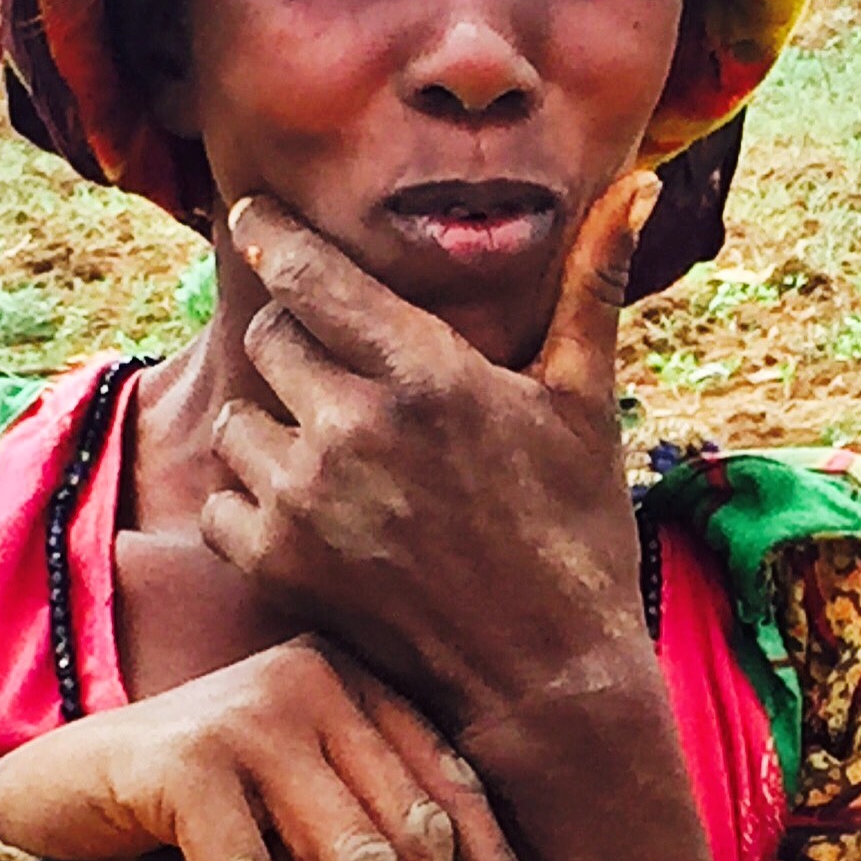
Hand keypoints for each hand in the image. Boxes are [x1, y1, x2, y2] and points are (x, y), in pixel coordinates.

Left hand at [203, 176, 658, 743]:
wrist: (548, 677)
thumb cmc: (575, 531)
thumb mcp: (585, 401)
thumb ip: (592, 282)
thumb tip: (637, 183)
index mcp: (427, 373)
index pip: (309, 273)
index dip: (272, 236)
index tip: (253, 216)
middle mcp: (355, 428)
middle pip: (267, 337)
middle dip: (296, 344)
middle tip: (340, 375)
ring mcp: (309, 501)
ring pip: (237, 419)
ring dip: (271, 426)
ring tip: (333, 452)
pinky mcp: (278, 565)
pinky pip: (222, 500)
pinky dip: (253, 501)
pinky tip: (312, 513)